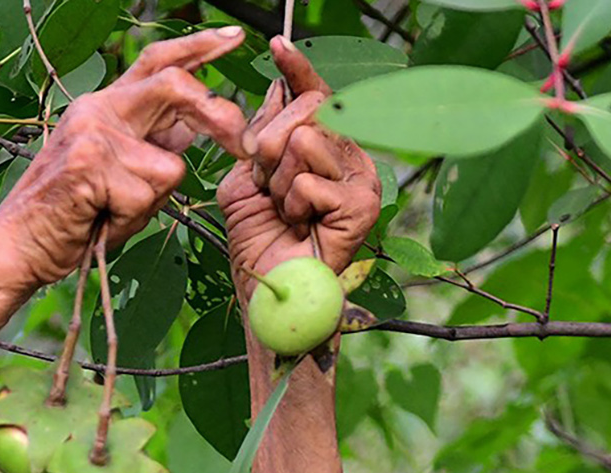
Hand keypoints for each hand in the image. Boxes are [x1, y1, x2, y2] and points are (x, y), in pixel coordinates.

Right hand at [0, 29, 250, 290]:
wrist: (18, 244)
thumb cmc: (72, 216)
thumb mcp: (119, 172)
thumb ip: (154, 144)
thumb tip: (196, 125)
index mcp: (106, 106)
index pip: (158, 61)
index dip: (199, 47)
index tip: (234, 38)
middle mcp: (98, 110)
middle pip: (174, 86)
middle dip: (218, 115)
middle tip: (243, 146)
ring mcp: (91, 135)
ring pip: (168, 166)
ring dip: (152, 203)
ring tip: (113, 212)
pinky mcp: (88, 165)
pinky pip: (144, 197)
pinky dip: (131, 220)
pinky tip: (100, 220)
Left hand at [218, 39, 380, 301]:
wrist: (269, 291)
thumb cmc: (259, 241)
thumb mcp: (247, 176)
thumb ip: (261, 134)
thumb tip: (277, 87)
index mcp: (326, 148)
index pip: (315, 94)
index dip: (297, 68)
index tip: (276, 43)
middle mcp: (350, 158)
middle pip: (309, 109)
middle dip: (270, 144)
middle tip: (267, 185)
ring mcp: (362, 180)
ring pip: (306, 140)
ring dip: (279, 178)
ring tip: (284, 209)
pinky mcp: (362, 205)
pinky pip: (310, 179)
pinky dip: (292, 204)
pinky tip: (299, 225)